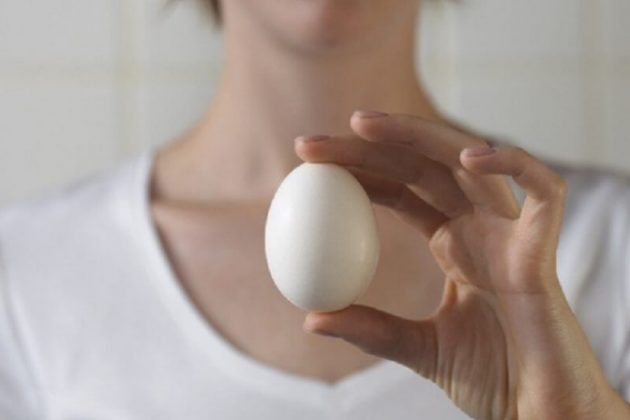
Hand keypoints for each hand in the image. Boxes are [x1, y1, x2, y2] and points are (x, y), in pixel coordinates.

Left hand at [294, 111, 629, 418]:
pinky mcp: (545, 249)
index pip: (400, 190)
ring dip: (419, 136)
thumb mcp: (418, 348)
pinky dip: (513, 164)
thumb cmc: (493, 378)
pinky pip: (545, 191)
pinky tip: (467, 156)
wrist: (540, 414)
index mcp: (454, 243)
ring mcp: (512, 233)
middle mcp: (480, 228)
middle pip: (423, 166)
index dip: (357, 172)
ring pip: (470, 163)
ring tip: (361, 126)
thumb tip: (310, 319)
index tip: (307, 166)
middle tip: (310, 144)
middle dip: (368, 146)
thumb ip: (370, 329)